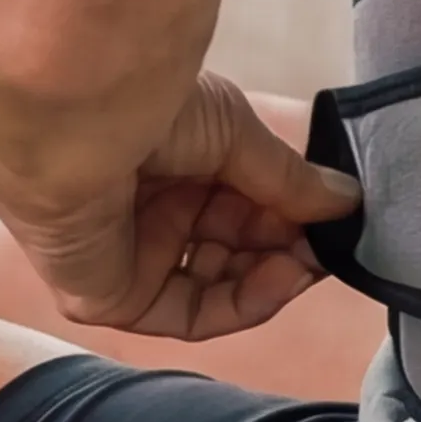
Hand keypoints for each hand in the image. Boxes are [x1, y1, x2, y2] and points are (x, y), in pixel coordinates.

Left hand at [5, 75, 361, 339]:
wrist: (73, 130)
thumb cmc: (148, 108)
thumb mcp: (238, 135)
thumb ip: (289, 180)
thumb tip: (346, 203)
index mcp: (173, 159)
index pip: (241, 202)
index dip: (292, 214)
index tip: (338, 219)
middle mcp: (150, 206)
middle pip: (232, 245)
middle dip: (285, 247)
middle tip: (329, 246)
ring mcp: (130, 252)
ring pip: (216, 284)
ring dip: (269, 278)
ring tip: (306, 263)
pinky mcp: (113, 294)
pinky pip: (188, 313)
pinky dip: (239, 304)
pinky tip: (277, 282)